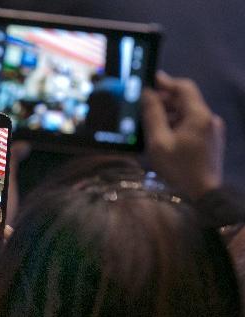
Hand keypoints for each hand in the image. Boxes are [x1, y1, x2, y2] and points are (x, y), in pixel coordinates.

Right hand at [142, 72, 224, 198]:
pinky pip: (192, 125)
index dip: (166, 82)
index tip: (149, 81)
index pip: (184, 87)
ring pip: (188, 114)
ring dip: (169, 114)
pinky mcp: (211, 141)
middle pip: (186, 100)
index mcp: (198, 115)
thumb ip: (152, 115)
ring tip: (150, 124)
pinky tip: (163, 136)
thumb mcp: (159, 142)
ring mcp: (212, 131)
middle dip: (165, 100)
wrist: (203, 195)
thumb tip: (147, 93)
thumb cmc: (179, 169)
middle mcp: (209, 119)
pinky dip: (177, 125)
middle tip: (143, 106)